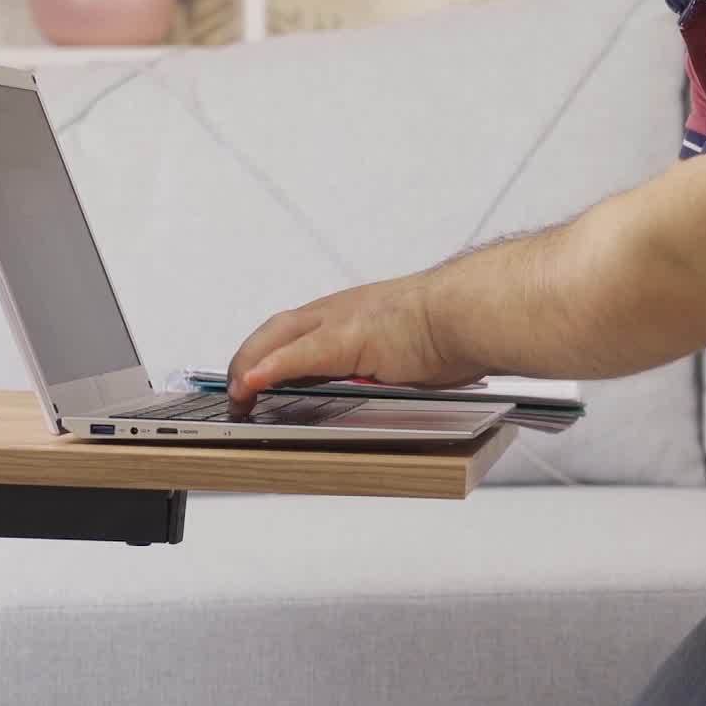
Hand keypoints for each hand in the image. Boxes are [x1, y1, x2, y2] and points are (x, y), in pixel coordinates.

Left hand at [224, 281, 482, 412]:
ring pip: (277, 338)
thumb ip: (390, 367)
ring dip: (249, 365)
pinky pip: (295, 356)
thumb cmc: (456, 328)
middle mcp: (341, 311)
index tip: (259, 373)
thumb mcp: (411, 351)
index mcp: (356, 314)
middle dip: (249, 357)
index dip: (273, 350)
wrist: (470, 312)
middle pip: (277, 328)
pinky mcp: (345, 339)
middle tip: (235, 387)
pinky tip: (250, 385)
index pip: (300, 328)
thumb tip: (394, 384)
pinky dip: (269, 370)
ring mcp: (341, 322)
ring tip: (235, 394)